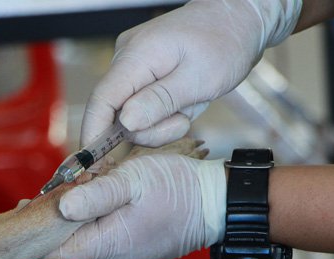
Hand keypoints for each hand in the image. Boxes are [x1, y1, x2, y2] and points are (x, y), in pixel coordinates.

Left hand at [40, 154, 225, 258]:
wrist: (215, 203)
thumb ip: (96, 195)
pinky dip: (98, 216)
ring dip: (81, 213)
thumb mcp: (133, 180)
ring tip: (91, 184)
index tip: (31, 204)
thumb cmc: (178, 189)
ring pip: (85, 238)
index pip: (52, 256)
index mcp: (107, 246)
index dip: (37, 231)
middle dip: (59, 215)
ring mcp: (123, 256)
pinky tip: (107, 194)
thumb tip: (59, 207)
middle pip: (66, 245)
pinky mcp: (132, 248)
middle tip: (64, 184)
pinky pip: (103, 235)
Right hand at [81, 0, 301, 147]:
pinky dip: (164, 113)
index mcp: (137, 56)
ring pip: (133, 114)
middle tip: (184, 120)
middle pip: (118, 113)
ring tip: (190, 104)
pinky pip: (144, 106)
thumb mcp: (200, 79)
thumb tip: (126, 122)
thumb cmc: (226, 43)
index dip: (94, 133)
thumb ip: (160, 101)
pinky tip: (184, 101)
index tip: (93, 163)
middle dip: (149, 129)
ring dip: (161, 122)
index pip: (102, 99)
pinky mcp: (144, 73)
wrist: (240, 20)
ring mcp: (134, 65)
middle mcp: (127, 58)